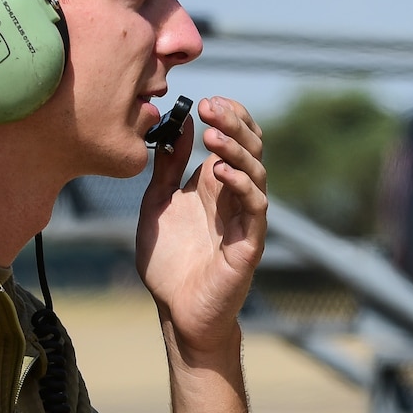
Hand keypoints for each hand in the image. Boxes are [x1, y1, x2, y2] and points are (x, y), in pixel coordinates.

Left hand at [136, 96, 267, 359]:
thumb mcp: (157, 203)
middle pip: (249, 147)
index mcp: (216, 184)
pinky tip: (219, 172)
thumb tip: (178, 125)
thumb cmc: (168, 262)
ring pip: (255, 171)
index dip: (227, 116)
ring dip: (235, 150)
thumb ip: (167, 168)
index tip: (204, 102)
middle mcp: (235, 196)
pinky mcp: (249, 242)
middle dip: (232, 123)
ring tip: (211, 136)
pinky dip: (241, 185)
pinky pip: (255, 206)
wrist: (177, 310)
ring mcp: (245, 217)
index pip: (234, 138)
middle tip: (209, 108)